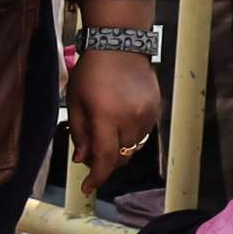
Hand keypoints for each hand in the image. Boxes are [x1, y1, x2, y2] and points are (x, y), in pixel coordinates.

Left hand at [69, 49, 160, 184]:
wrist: (119, 45)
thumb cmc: (91, 72)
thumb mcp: (75, 102)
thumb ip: (79, 133)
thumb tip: (82, 160)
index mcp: (106, 116)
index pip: (105, 158)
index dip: (97, 177)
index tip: (88, 188)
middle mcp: (130, 118)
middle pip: (121, 157)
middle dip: (106, 162)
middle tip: (91, 155)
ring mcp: (147, 114)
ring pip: (134, 148)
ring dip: (119, 149)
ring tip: (105, 135)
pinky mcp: (157, 109)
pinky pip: (144, 133)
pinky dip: (131, 136)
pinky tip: (120, 122)